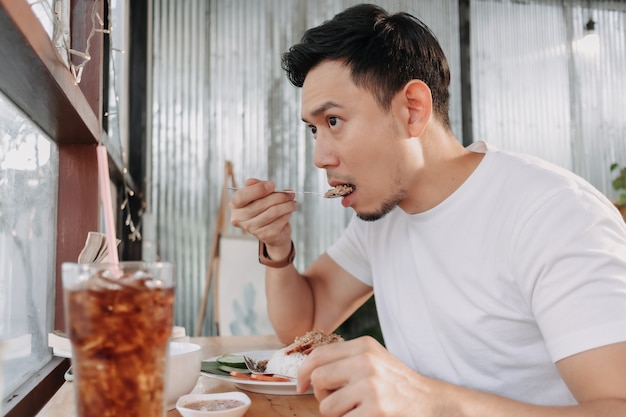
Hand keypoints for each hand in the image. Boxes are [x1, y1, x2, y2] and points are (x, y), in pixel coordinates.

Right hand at [229, 178, 297, 248]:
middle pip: (261, 204)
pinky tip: (289, 212)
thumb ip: (256, 186)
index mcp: (235, 205)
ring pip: (273, 212)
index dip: (258, 189)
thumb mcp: (259, 194)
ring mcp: (252, 229)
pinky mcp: (265, 235)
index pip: (241, 197)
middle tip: (290, 194)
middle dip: (279, 196)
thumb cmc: (264, 208)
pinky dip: (287, 214)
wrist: (273, 230)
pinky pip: (279, 221)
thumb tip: (251, 181)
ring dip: (287, 205)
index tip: (272, 185)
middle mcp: (240, 219)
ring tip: (293, 202)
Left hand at [297, 337, 448, 416]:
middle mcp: (366, 362)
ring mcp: (370, 386)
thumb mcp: (373, 360)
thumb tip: (308, 373)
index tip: (301, 386)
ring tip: (356, 410)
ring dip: (336, 414)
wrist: (432, 403)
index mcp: (363, 347)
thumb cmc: (396, 385)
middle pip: (318, 379)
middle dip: (321, 395)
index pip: (318, 355)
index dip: (303, 373)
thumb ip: (344, 360)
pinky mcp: (375, 410)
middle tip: (337, 401)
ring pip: (326, 406)